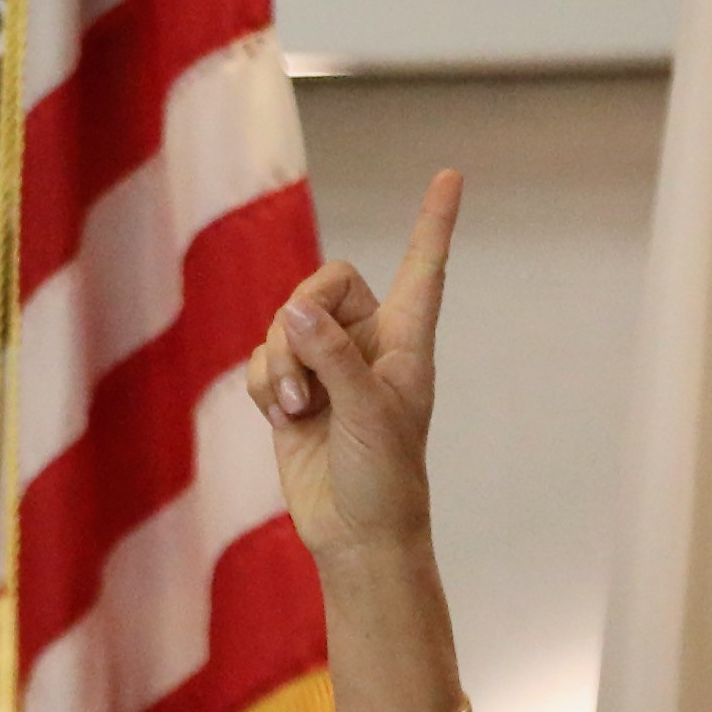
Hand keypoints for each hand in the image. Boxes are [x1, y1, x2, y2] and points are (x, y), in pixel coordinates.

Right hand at [243, 172, 459, 580]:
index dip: (435, 222)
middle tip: (301, 372)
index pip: (425, 268)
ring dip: (279, 363)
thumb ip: (331, 355)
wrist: (355, 536)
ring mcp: (326, 368)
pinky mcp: (290, 394)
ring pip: (284, 325)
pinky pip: (260, 360)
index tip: (451, 176)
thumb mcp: (366, 412)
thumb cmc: (383, 478)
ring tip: (295, 407)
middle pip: (324, 285)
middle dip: (301, 321)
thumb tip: (292, 308)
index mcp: (406, 340)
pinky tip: (281, 415)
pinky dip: (262, 384)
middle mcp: (366, 345)